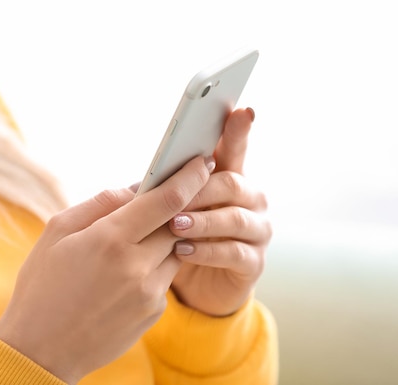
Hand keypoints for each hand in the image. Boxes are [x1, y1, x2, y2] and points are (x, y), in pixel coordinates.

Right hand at [0, 156, 214, 383]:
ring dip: (163, 237)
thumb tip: (136, 187)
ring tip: (133, 241)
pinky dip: (154, 265)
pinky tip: (124, 273)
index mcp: (110, 239)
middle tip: (169, 195)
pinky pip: (165, 276)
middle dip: (180, 205)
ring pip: (175, 248)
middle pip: (179, 222)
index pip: (168, 199)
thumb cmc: (42, 286)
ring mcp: (150, 292)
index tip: (203, 161)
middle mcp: (137, 265)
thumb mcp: (57, 232)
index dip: (190, 176)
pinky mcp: (154, 312)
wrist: (41, 351)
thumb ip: (101, 203)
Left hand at [169, 108, 271, 315]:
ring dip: (202, 220)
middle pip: (232, 183)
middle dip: (201, 188)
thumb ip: (166, 193)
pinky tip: (183, 250)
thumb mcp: (172, 212)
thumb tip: (140, 183)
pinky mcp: (254, 261)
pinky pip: (234, 252)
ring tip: (173, 225)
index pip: (235, 149)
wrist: (195, 287)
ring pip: (234, 218)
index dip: (239, 131)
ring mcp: (257, 230)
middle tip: (174, 194)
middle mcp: (251, 200)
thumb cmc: (182, 238)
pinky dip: (207, 250)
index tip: (241, 110)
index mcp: (230, 179)